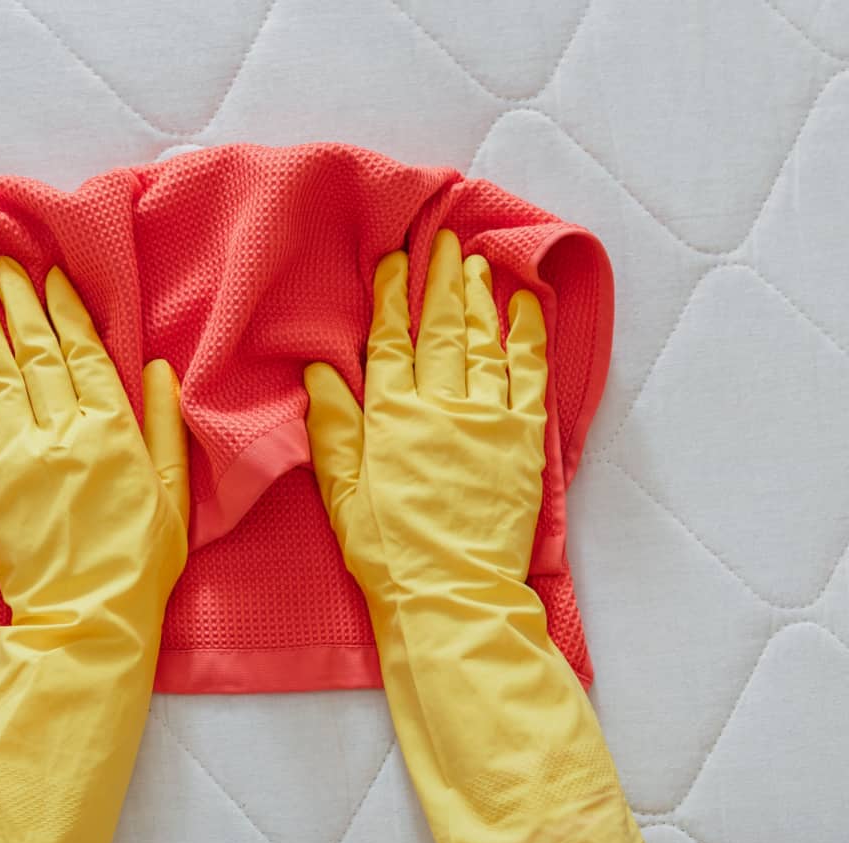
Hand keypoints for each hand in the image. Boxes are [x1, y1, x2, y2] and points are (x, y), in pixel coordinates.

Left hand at [0, 257, 187, 842]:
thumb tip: (156, 369)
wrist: (88, 620)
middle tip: (2, 264)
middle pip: (36, 353)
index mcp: (113, 432)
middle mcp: (63, 433)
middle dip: (18, 304)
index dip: (66, 310)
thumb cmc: (142, 563)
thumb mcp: (174, 495)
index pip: (84, 354)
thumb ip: (163, 428)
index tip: (52, 275)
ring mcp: (19, 455)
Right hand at [305, 230, 648, 842]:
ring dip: (479, 298)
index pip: (390, 341)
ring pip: (483, 341)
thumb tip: (319, 372)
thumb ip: (331, 429)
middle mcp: (440, 406)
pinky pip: (529, 374)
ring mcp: (488, 420)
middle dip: (439, 280)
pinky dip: (528, 335)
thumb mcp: (339, 495)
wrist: (452, 596)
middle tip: (442, 239)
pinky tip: (525, 305)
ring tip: (475, 261)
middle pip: (440, 329)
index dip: (392, 297)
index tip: (394, 260)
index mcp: (390, 418)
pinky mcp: (523, 440)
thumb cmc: (386, 553)